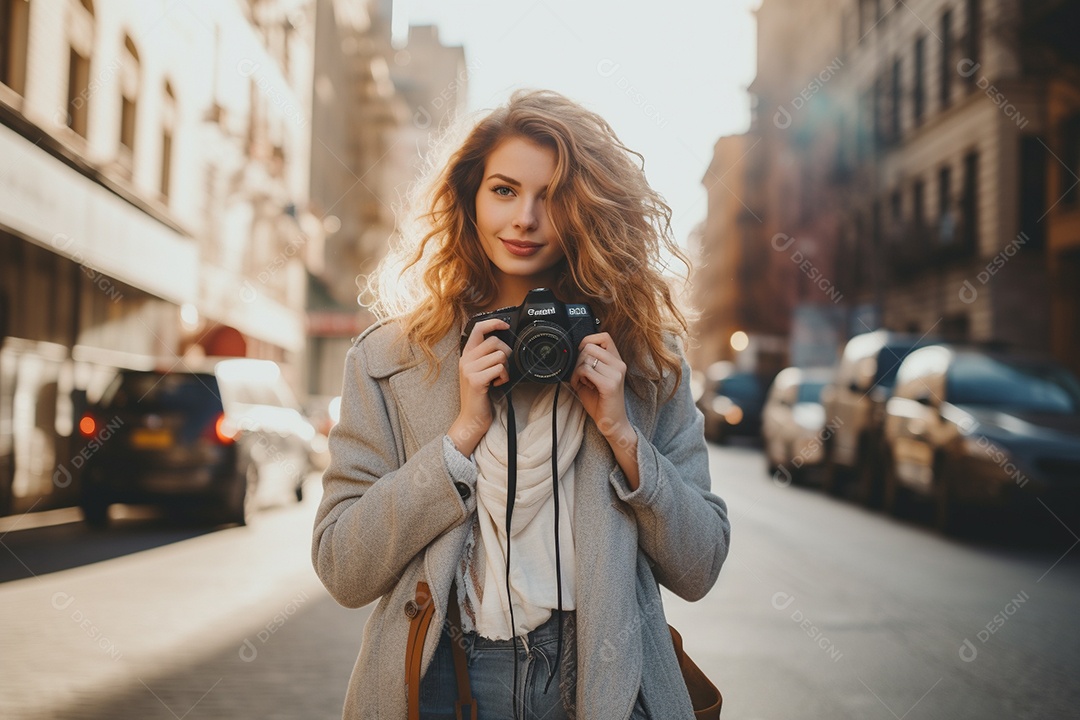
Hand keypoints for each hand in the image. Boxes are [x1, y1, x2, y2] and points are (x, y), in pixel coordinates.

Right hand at [448, 319, 511, 456]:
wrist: (471, 418)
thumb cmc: (479, 395)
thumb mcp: (479, 371)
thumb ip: (485, 356)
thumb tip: (503, 342)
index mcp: (466, 355)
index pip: (478, 329)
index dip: (493, 323)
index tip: (505, 325)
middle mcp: (466, 359)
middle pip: (494, 342)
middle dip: (506, 352)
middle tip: (504, 367)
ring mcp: (469, 369)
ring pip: (500, 355)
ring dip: (506, 368)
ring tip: (499, 378)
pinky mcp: (476, 380)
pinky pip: (500, 368)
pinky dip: (504, 377)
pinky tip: (497, 385)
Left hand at [570, 332, 639, 488]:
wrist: (612, 423)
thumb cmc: (601, 402)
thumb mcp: (594, 377)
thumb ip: (588, 363)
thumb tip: (575, 351)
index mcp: (617, 361)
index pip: (604, 336)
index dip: (588, 340)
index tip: (582, 353)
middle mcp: (619, 365)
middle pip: (590, 347)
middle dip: (579, 360)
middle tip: (581, 375)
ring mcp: (616, 374)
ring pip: (586, 358)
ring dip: (577, 370)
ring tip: (583, 382)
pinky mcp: (610, 384)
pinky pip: (585, 370)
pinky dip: (578, 377)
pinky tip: (582, 386)